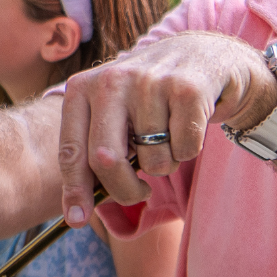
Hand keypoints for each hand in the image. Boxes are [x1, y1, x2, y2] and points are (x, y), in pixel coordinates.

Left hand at [57, 31, 276, 224]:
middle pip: (106, 160)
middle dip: (124, 190)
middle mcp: (112, 81)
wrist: (204, 55)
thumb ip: (94, 154)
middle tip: (139, 193)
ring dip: (164, 164)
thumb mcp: (113, 115)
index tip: (77, 221)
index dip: (75, 190)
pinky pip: (185, 150)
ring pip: (153, 160)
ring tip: (168, 137)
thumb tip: (77, 215)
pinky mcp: (188, 89)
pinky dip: (189, 150)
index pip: (72, 151)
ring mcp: (150, 82)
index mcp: (82, 88)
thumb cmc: (149, 99)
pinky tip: (189, 124)